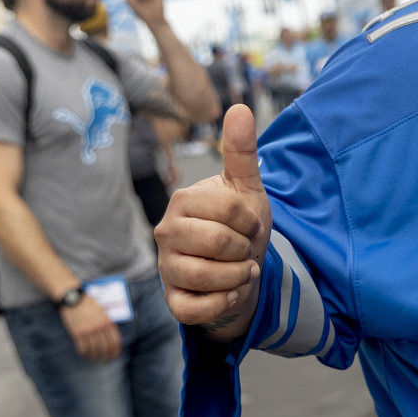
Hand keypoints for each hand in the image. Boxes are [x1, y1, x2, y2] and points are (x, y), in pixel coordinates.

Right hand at [60, 295, 121, 361]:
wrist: (74, 298)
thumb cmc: (88, 303)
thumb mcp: (102, 311)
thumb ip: (107, 322)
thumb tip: (110, 335)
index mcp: (107, 322)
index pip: (115, 340)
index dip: (116, 351)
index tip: (116, 356)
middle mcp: (99, 327)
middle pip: (106, 347)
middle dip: (107, 356)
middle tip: (106, 361)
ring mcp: (88, 331)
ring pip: (94, 349)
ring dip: (95, 357)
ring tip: (95, 359)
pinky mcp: (77, 333)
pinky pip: (82, 348)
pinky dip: (84, 354)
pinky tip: (85, 356)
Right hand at [156, 104, 268, 339]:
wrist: (242, 269)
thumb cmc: (242, 227)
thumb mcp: (247, 189)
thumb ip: (242, 152)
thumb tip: (238, 108)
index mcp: (183, 201)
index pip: (228, 210)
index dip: (251, 222)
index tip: (250, 225)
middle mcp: (166, 233)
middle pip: (218, 243)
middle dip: (245, 250)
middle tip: (245, 250)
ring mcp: (166, 268)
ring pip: (207, 277)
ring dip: (238, 277)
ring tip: (241, 270)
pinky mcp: (173, 300)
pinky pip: (196, 309)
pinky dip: (224, 303)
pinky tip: (230, 292)